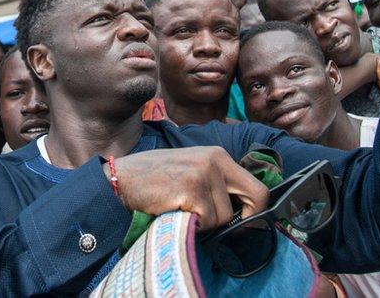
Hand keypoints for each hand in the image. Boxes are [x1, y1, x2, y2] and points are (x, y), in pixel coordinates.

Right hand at [109, 146, 268, 230]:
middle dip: (244, 218)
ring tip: (183, 209)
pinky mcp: (191, 190)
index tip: (244, 221)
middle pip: (255, 198)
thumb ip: (217, 181)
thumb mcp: (192, 168)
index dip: (256, 208)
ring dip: (206, 222)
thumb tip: (243, 208)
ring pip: (225, 217)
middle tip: (222, 224)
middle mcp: (215, 160)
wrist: (122, 179)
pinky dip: (193, 224)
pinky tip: (176, 211)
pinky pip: (206, 221)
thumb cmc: (156, 178)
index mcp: (218, 155)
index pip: (257, 186)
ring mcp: (204, 174)